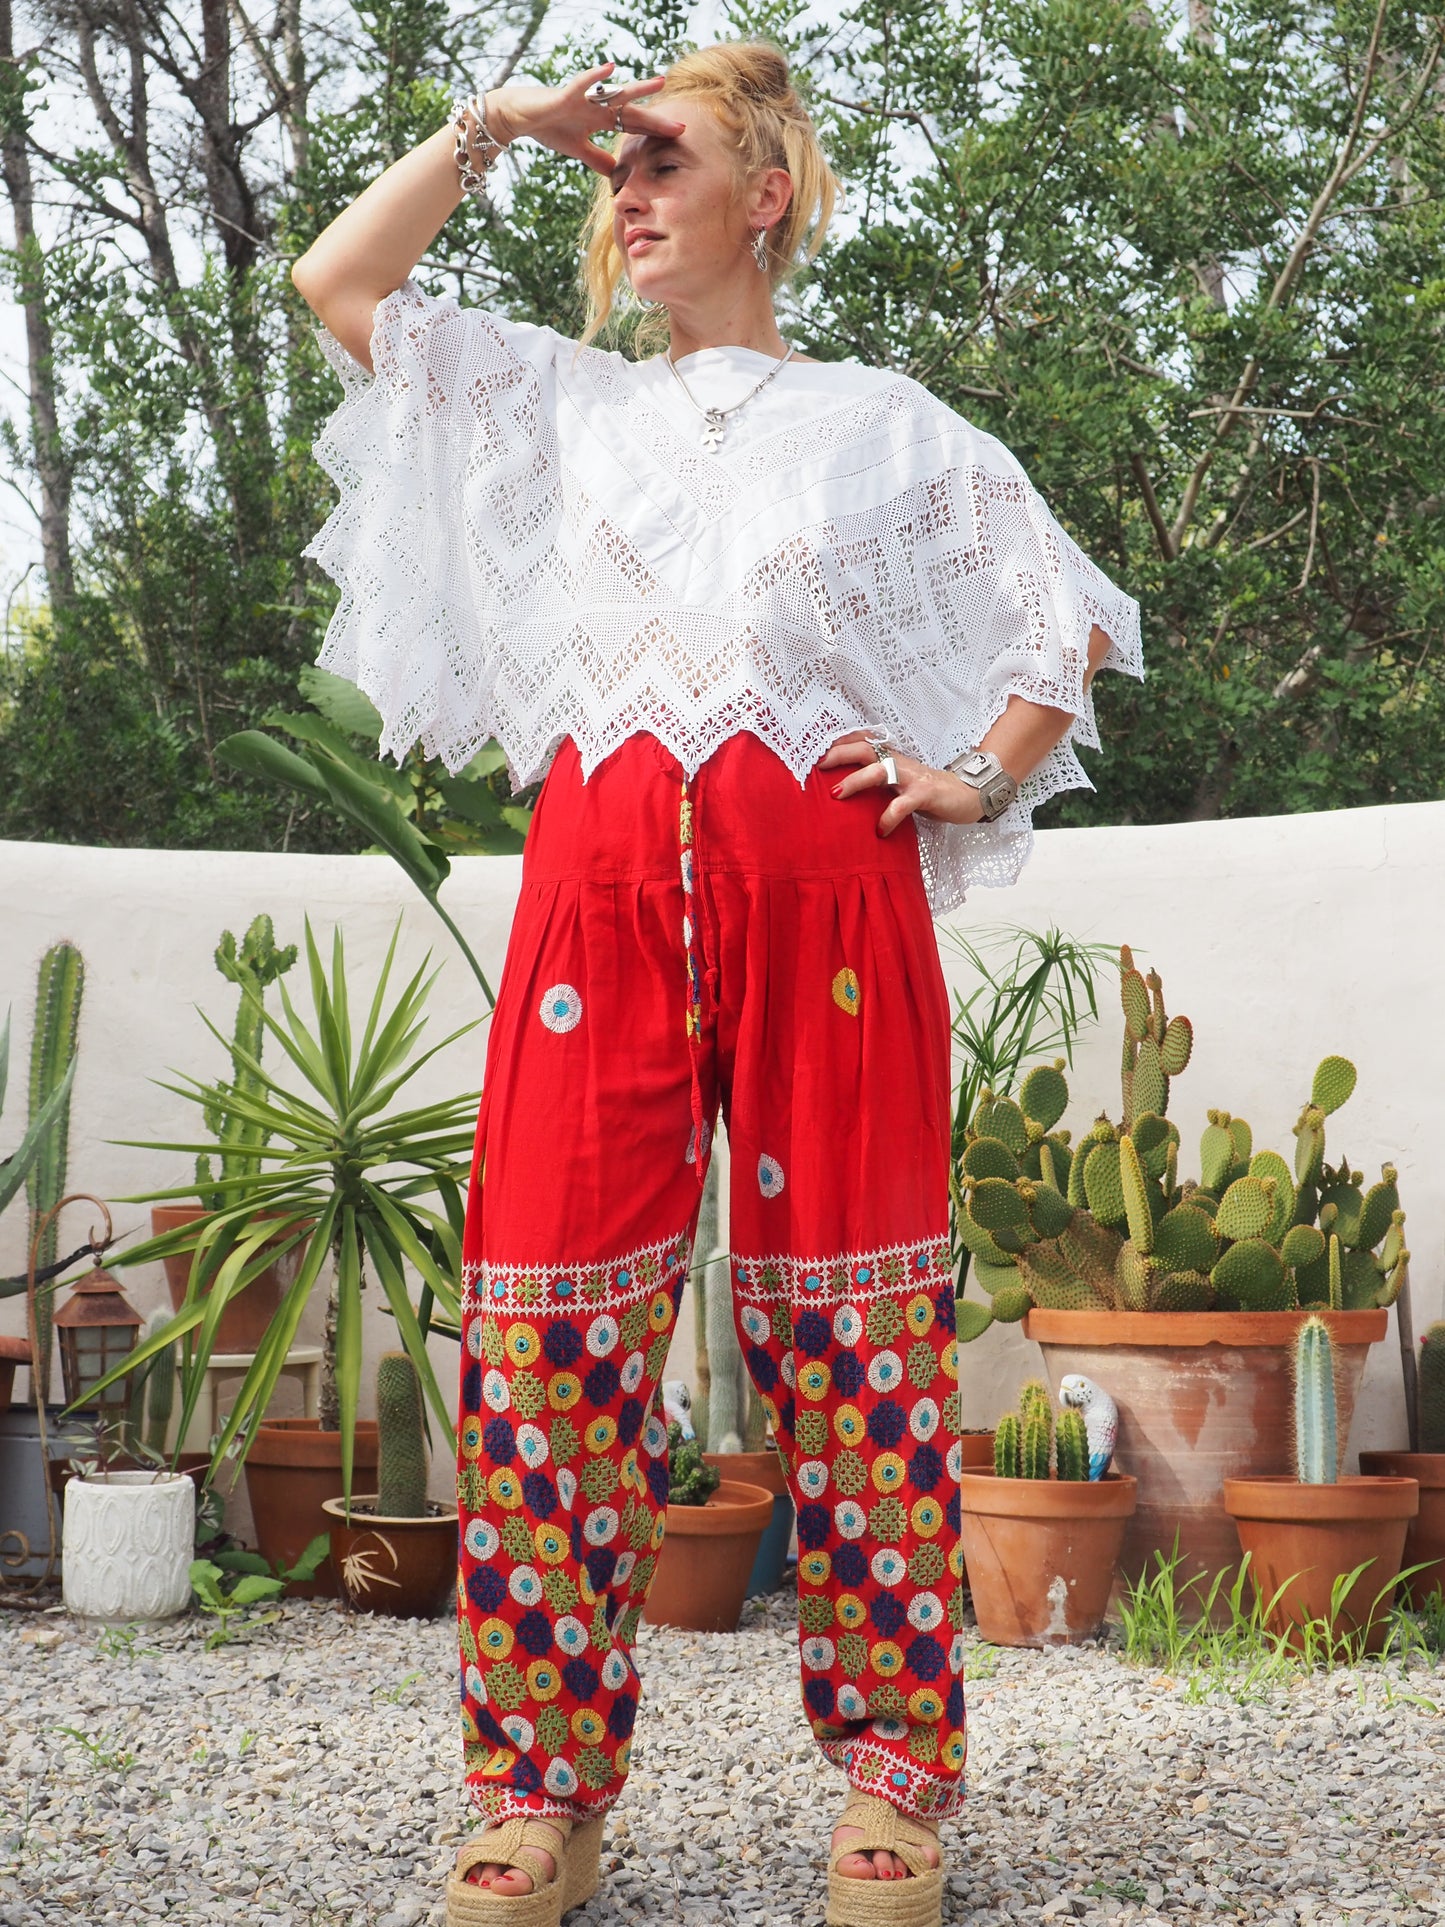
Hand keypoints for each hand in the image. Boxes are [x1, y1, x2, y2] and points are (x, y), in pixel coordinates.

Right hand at [485, 61, 687, 174]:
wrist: (520, 118)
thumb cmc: (548, 128)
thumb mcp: (578, 151)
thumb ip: (598, 160)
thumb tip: (618, 175)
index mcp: (601, 120)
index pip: (633, 127)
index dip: (653, 132)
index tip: (677, 138)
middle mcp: (597, 107)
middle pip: (632, 114)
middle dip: (655, 120)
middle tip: (680, 126)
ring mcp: (584, 99)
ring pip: (615, 94)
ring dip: (637, 90)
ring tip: (659, 82)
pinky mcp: (565, 94)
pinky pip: (583, 84)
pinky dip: (595, 77)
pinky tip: (611, 68)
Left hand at [816, 730, 985, 834]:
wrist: (967, 795)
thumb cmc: (926, 791)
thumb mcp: (897, 782)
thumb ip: (874, 781)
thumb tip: (839, 790)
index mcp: (890, 758)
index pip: (860, 743)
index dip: (837, 743)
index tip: (811, 749)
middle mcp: (898, 762)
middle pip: (864, 749)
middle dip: (838, 754)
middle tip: (816, 764)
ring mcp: (912, 777)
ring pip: (880, 770)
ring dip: (856, 780)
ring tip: (837, 794)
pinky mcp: (925, 794)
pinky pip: (902, 804)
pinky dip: (888, 817)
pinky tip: (879, 831)